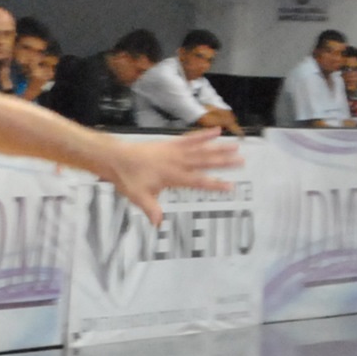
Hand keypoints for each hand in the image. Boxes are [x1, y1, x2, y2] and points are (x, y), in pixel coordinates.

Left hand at [100, 128, 241, 225]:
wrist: (115, 157)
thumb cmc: (127, 177)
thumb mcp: (138, 197)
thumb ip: (151, 209)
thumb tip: (159, 224)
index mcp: (172, 176)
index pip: (198, 181)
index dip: (215, 184)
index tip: (231, 186)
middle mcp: (176, 162)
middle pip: (204, 162)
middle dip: (223, 162)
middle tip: (241, 161)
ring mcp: (174, 151)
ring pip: (200, 149)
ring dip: (218, 147)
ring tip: (235, 145)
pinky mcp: (169, 144)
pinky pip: (189, 138)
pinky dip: (202, 135)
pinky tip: (215, 131)